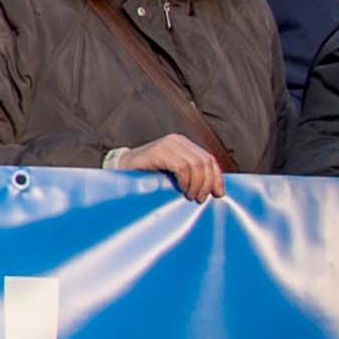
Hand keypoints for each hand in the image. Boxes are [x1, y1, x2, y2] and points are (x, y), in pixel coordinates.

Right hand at [110, 133, 224, 200]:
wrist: (120, 171)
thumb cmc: (147, 176)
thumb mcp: (173, 173)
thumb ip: (190, 174)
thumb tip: (214, 188)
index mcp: (183, 144)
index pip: (209, 159)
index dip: (217, 177)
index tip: (218, 193)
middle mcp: (177, 141)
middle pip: (205, 162)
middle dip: (207, 183)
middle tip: (200, 198)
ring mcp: (167, 145)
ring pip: (195, 165)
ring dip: (197, 184)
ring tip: (191, 196)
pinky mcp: (158, 152)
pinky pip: (181, 167)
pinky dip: (186, 181)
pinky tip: (182, 189)